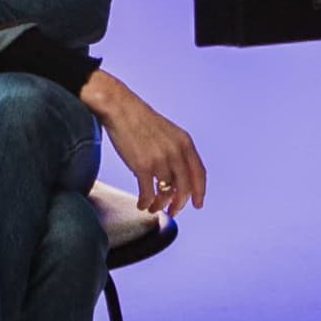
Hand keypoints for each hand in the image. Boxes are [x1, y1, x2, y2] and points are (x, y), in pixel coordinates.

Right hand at [81, 72, 206, 214]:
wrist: (120, 109)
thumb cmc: (141, 120)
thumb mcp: (168, 133)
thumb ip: (176, 152)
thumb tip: (177, 178)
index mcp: (185, 142)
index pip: (199, 173)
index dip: (200, 192)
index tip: (197, 204)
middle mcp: (176, 152)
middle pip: (185, 188)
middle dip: (179, 204)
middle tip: (173, 211)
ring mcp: (160, 160)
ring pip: (167, 193)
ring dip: (160, 205)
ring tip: (153, 207)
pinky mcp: (143, 166)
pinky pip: (148, 193)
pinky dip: (146, 202)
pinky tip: (142, 204)